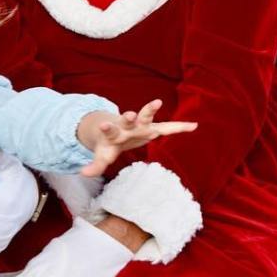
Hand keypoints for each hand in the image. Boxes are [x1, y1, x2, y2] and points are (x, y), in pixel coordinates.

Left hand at [81, 99, 196, 177]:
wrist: (117, 129)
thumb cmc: (109, 144)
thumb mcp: (103, 155)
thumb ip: (95, 165)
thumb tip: (82, 173)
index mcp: (114, 132)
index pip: (109, 130)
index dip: (106, 128)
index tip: (103, 125)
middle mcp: (127, 125)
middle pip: (128, 119)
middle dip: (130, 116)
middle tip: (130, 113)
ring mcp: (140, 124)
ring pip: (146, 115)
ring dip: (150, 109)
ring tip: (157, 102)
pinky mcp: (152, 127)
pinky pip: (168, 127)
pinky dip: (179, 127)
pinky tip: (193, 125)